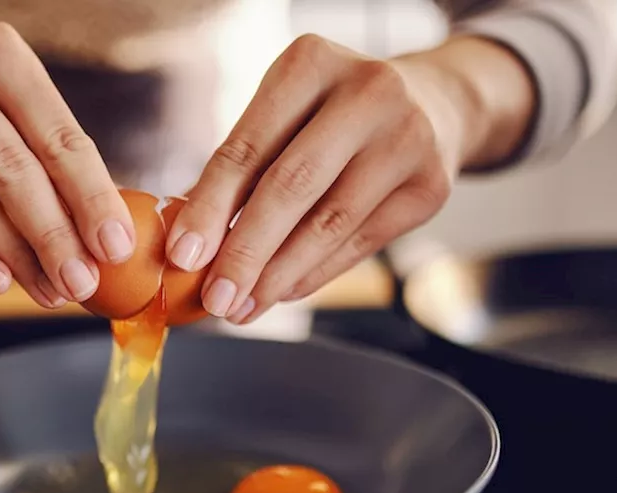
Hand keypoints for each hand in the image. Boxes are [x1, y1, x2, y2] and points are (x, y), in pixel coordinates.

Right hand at [0, 24, 134, 307]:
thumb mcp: (14, 114)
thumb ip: (56, 163)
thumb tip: (106, 241)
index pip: (56, 135)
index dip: (91, 197)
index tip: (114, 248)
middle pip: (12, 170)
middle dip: (54, 236)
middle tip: (81, 283)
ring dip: (16, 257)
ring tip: (49, 291)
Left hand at [165, 35, 533, 322]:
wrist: (434, 103)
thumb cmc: (333, 112)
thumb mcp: (288, 111)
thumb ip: (244, 165)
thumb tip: (190, 242)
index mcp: (311, 62)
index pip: (247, 147)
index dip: (209, 206)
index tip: (182, 255)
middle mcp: (368, 91)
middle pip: (291, 186)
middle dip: (245, 252)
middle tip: (214, 299)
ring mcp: (407, 137)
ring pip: (328, 224)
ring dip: (277, 275)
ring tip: (242, 307)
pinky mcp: (431, 186)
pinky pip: (360, 243)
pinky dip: (314, 273)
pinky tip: (281, 292)